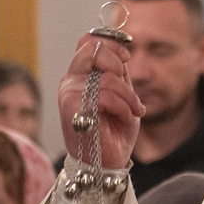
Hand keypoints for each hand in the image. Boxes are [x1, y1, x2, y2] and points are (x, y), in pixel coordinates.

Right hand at [57, 32, 143, 169]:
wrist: (109, 161)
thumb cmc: (114, 130)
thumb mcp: (122, 94)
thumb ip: (118, 72)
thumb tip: (122, 48)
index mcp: (80, 75)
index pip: (87, 42)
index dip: (110, 43)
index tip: (126, 57)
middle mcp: (70, 81)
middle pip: (92, 49)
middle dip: (118, 64)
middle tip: (127, 86)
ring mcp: (69, 93)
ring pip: (106, 77)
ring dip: (129, 96)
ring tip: (134, 111)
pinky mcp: (73, 107)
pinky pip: (106, 95)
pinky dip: (124, 106)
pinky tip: (126, 118)